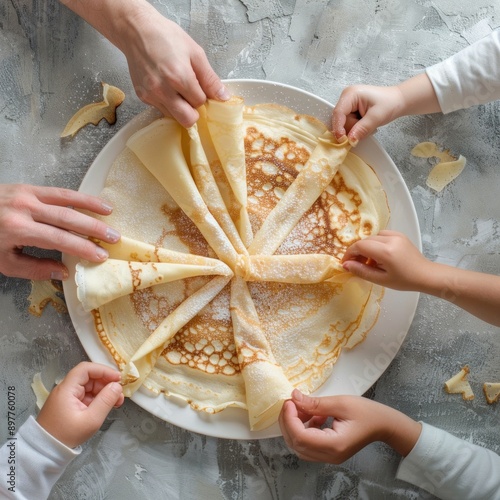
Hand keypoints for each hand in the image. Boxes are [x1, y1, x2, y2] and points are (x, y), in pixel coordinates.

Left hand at [0, 184, 120, 280]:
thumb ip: (33, 268)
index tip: (101, 256)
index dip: (82, 248)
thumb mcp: (2, 262)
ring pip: (66, 199)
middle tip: (114, 238)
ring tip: (110, 214)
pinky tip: (92, 201)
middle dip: (93, 229)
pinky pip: (58, 191)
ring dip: (91, 206)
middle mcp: (24, 208)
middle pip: (67, 218)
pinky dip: (78, 196)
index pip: (58, 239)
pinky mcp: (27, 186)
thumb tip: (63, 271)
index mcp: (17, 229)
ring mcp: (26, 194)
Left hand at [36, 362, 123, 448]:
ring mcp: (66, 397)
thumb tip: (117, 386)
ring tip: (116, 403)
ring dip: (103, 392)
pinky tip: (105, 407)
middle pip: (89, 378)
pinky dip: (96, 399)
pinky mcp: (67, 405)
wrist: (45, 451)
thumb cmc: (67, 435)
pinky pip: (85, 396)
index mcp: (67, 389)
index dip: (103, 370)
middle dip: (106, 384)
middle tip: (119, 395)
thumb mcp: (91, 420)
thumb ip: (106, 401)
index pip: (86, 369)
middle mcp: (65, 389)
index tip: (118, 379)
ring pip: (88, 387)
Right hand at [120, 9, 229, 127]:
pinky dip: (167, 102)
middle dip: (193, 111)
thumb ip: (210, 79)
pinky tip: (165, 86)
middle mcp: (163, 90)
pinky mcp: (142, 97)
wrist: (136, 31)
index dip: (202, 95)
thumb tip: (223, 97)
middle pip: (187, 120)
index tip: (198, 85)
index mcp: (179, 77)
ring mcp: (151, 95)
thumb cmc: (167, 37)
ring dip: (180, 108)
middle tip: (191, 95)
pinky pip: (161, 109)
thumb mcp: (195, 53)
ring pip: (174, 117)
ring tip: (176, 88)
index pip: (200, 102)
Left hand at [279, 390, 420, 462]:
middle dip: (288, 422)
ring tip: (303, 408)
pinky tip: (314, 415)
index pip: (300, 437)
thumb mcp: (340, 403)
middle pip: (296, 444)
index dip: (290, 419)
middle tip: (291, 402)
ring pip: (299, 445)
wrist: (384, 424)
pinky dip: (304, 429)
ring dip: (295, 425)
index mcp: (334, 445)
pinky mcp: (328, 452)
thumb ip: (315, 403)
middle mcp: (329, 456)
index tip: (289, 401)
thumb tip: (294, 397)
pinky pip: (308, 444)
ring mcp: (328, 457)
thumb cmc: (366, 412)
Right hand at [332, 73, 440, 143]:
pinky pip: (348, 125)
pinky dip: (357, 128)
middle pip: (340, 120)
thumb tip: (350, 140)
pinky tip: (366, 124)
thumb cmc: (390, 103)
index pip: (338, 113)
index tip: (343, 140)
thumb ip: (362, 129)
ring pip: (344, 125)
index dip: (338, 128)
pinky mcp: (351, 111)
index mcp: (350, 94)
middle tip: (368, 127)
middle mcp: (346, 98)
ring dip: (355, 129)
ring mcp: (348, 105)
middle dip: (352, 128)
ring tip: (369, 124)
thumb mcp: (376, 117)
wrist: (398, 101)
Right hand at [342, 230, 430, 290]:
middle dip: (357, 252)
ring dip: (367, 248)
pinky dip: (376, 243)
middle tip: (356, 265)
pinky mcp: (399, 235)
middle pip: (365, 241)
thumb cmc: (404, 281)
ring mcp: (396, 235)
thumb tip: (345, 265)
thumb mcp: (381, 279)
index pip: (360, 246)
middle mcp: (390, 239)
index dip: (349, 254)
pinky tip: (380, 255)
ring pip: (372, 237)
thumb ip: (362, 271)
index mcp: (386, 251)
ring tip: (370, 262)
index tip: (346, 264)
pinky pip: (381, 235)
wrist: (426, 275)